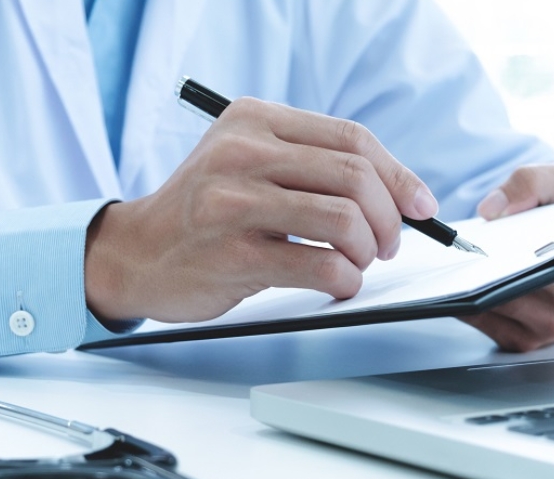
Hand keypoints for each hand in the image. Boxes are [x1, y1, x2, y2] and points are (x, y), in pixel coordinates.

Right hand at [84, 98, 438, 322]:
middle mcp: (242, 152)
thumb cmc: (203, 214)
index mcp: (253, 120)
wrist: (135, 254)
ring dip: (367, 251)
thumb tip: (396, 191)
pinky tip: (336, 284)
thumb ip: (307, 164)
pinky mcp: (233, 254)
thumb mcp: (245, 163)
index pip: (352, 138)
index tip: (419, 206)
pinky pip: (320, 265)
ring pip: (343, 220)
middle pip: (355, 176)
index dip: (398, 175)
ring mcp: (234, 203)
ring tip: (358, 263)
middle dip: (388, 218)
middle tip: (387, 244)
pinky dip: (344, 280)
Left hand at [462, 164, 553, 351]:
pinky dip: (465, 302)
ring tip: (458, 261)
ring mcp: (553, 327)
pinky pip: (482, 321)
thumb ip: (534, 182)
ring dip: (470, 286)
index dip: (519, 246)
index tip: (495, 235)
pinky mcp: (525, 341)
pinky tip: (458, 283)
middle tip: (466, 249)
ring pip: (495, 305)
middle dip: (487, 267)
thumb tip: (492, 209)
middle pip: (516, 285)